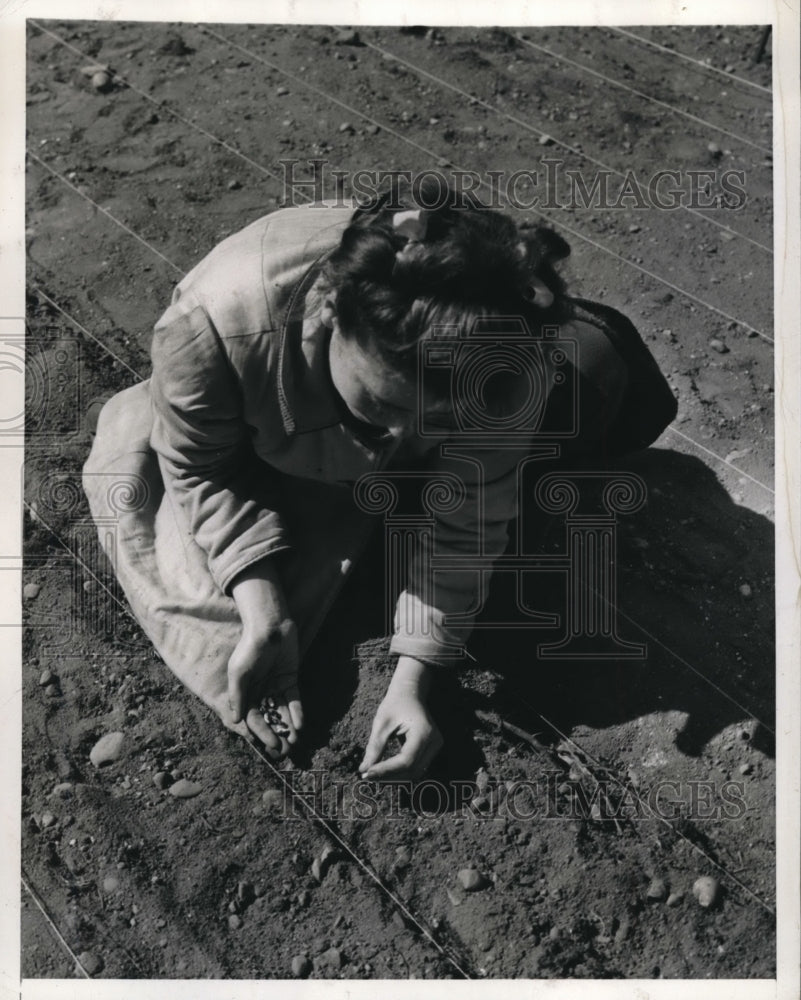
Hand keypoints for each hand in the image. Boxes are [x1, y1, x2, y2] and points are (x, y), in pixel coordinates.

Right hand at [227, 620, 302, 756]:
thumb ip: (238, 696)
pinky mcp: (290, 680)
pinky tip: (300, 724)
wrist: (270, 627)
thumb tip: (236, 721)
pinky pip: (294, 700)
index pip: (253, 718)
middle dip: (276, 733)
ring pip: (283, 712)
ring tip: (295, 741)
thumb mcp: (239, 672)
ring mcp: (276, 687)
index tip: (270, 744)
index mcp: (245, 693)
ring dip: (288, 726)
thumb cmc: (250, 648)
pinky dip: (297, 712)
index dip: (261, 732)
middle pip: (269, 718)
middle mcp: (260, 692)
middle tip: (285, 750)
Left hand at [358, 656, 442, 780]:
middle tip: (367, 776)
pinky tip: (384, 769)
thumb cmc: (395, 704)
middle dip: (390, 776)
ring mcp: (436, 746)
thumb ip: (374, 748)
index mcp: (424, 732)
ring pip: (415, 772)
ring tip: (374, 773)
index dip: (386, 770)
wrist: (410, 692)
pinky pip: (416, 766)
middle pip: (412, 770)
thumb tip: (364, 770)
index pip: (406, 760)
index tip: (367, 773)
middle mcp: (434, 741)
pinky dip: (400, 771)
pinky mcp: (432, 749)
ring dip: (395, 776)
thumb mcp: (382, 723)